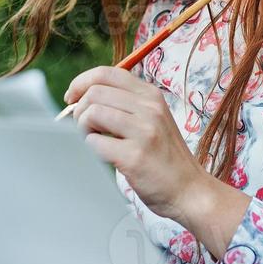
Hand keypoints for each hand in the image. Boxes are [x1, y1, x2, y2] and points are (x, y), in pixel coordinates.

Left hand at [63, 66, 211, 227]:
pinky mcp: (135, 156)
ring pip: (92, 113)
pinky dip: (90, 149)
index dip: (82, 82)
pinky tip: (102, 156)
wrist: (190, 191)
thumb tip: (81, 99)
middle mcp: (150, 108)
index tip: (72, 98)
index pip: (107, 73)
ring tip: (93, 142)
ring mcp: (144, 131)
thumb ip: (125, 105)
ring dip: (82, 129)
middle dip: (79, 110)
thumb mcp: (153, 120)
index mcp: (151, 95)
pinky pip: (94, 142)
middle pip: (95, 92)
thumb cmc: (164, 158)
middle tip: (84, 129)